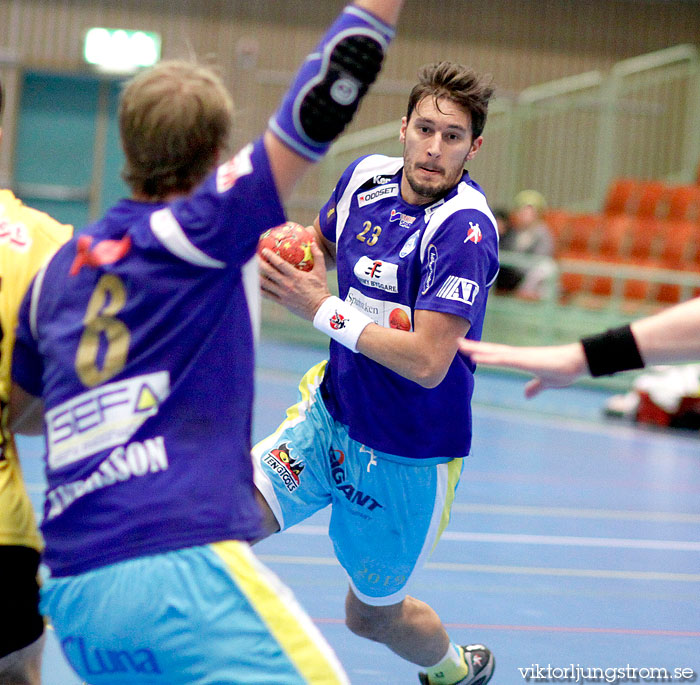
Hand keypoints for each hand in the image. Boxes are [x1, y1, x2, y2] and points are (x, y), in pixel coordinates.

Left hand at [259, 241, 331, 320]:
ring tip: (250, 270)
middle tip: (252, 257)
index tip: (264, 250)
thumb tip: (313, 242)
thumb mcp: (321, 272)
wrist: (320, 309)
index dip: (271, 256)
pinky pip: (268, 295)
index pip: (280, 264)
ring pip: (266, 284)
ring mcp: (283, 294)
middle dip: (260, 264)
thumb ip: (318, 256)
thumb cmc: (321, 289)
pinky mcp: (282, 302)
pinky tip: (255, 285)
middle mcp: (287, 284)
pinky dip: (260, 290)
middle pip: (269, 272)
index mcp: (296, 276)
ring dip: (257, 276)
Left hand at [458, 339, 587, 397]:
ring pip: (494, 352)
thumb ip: (535, 387)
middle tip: (456, 342)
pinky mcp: (525, 359)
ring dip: (477, 350)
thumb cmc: (564, 369)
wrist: (579, 363)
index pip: (496, 355)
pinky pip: (502, 359)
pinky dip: (488, 358)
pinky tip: (476, 357)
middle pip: (491, 350)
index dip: (482, 352)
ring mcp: (520, 356)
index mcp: (520, 360)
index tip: (468, 350)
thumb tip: (527, 394)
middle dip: (473, 347)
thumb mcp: (546, 382)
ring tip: (461, 347)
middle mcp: (517, 355)